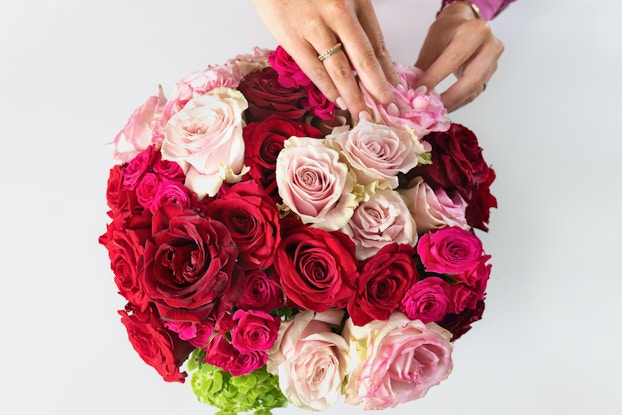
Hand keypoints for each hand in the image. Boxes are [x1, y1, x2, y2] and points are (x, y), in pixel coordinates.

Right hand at [251, 0, 397, 118]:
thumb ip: (355, 23)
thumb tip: (368, 60)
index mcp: (355, 3)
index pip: (377, 44)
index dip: (389, 72)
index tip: (397, 92)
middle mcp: (338, 14)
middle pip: (364, 60)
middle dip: (378, 89)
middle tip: (388, 110)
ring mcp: (314, 27)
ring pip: (340, 70)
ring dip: (353, 97)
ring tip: (363, 114)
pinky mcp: (292, 38)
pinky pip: (314, 70)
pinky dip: (327, 89)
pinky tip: (337, 101)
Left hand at [414, 2, 504, 111]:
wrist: (466, 25)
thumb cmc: (448, 31)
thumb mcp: (433, 43)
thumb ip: (423, 67)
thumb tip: (412, 92)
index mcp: (475, 32)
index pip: (454, 59)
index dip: (435, 78)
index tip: (419, 92)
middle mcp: (490, 46)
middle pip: (472, 79)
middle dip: (450, 98)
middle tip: (430, 109)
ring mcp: (494, 61)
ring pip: (475, 89)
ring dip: (454, 103)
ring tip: (436, 111)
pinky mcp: (491, 74)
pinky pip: (475, 92)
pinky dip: (459, 101)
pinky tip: (446, 106)